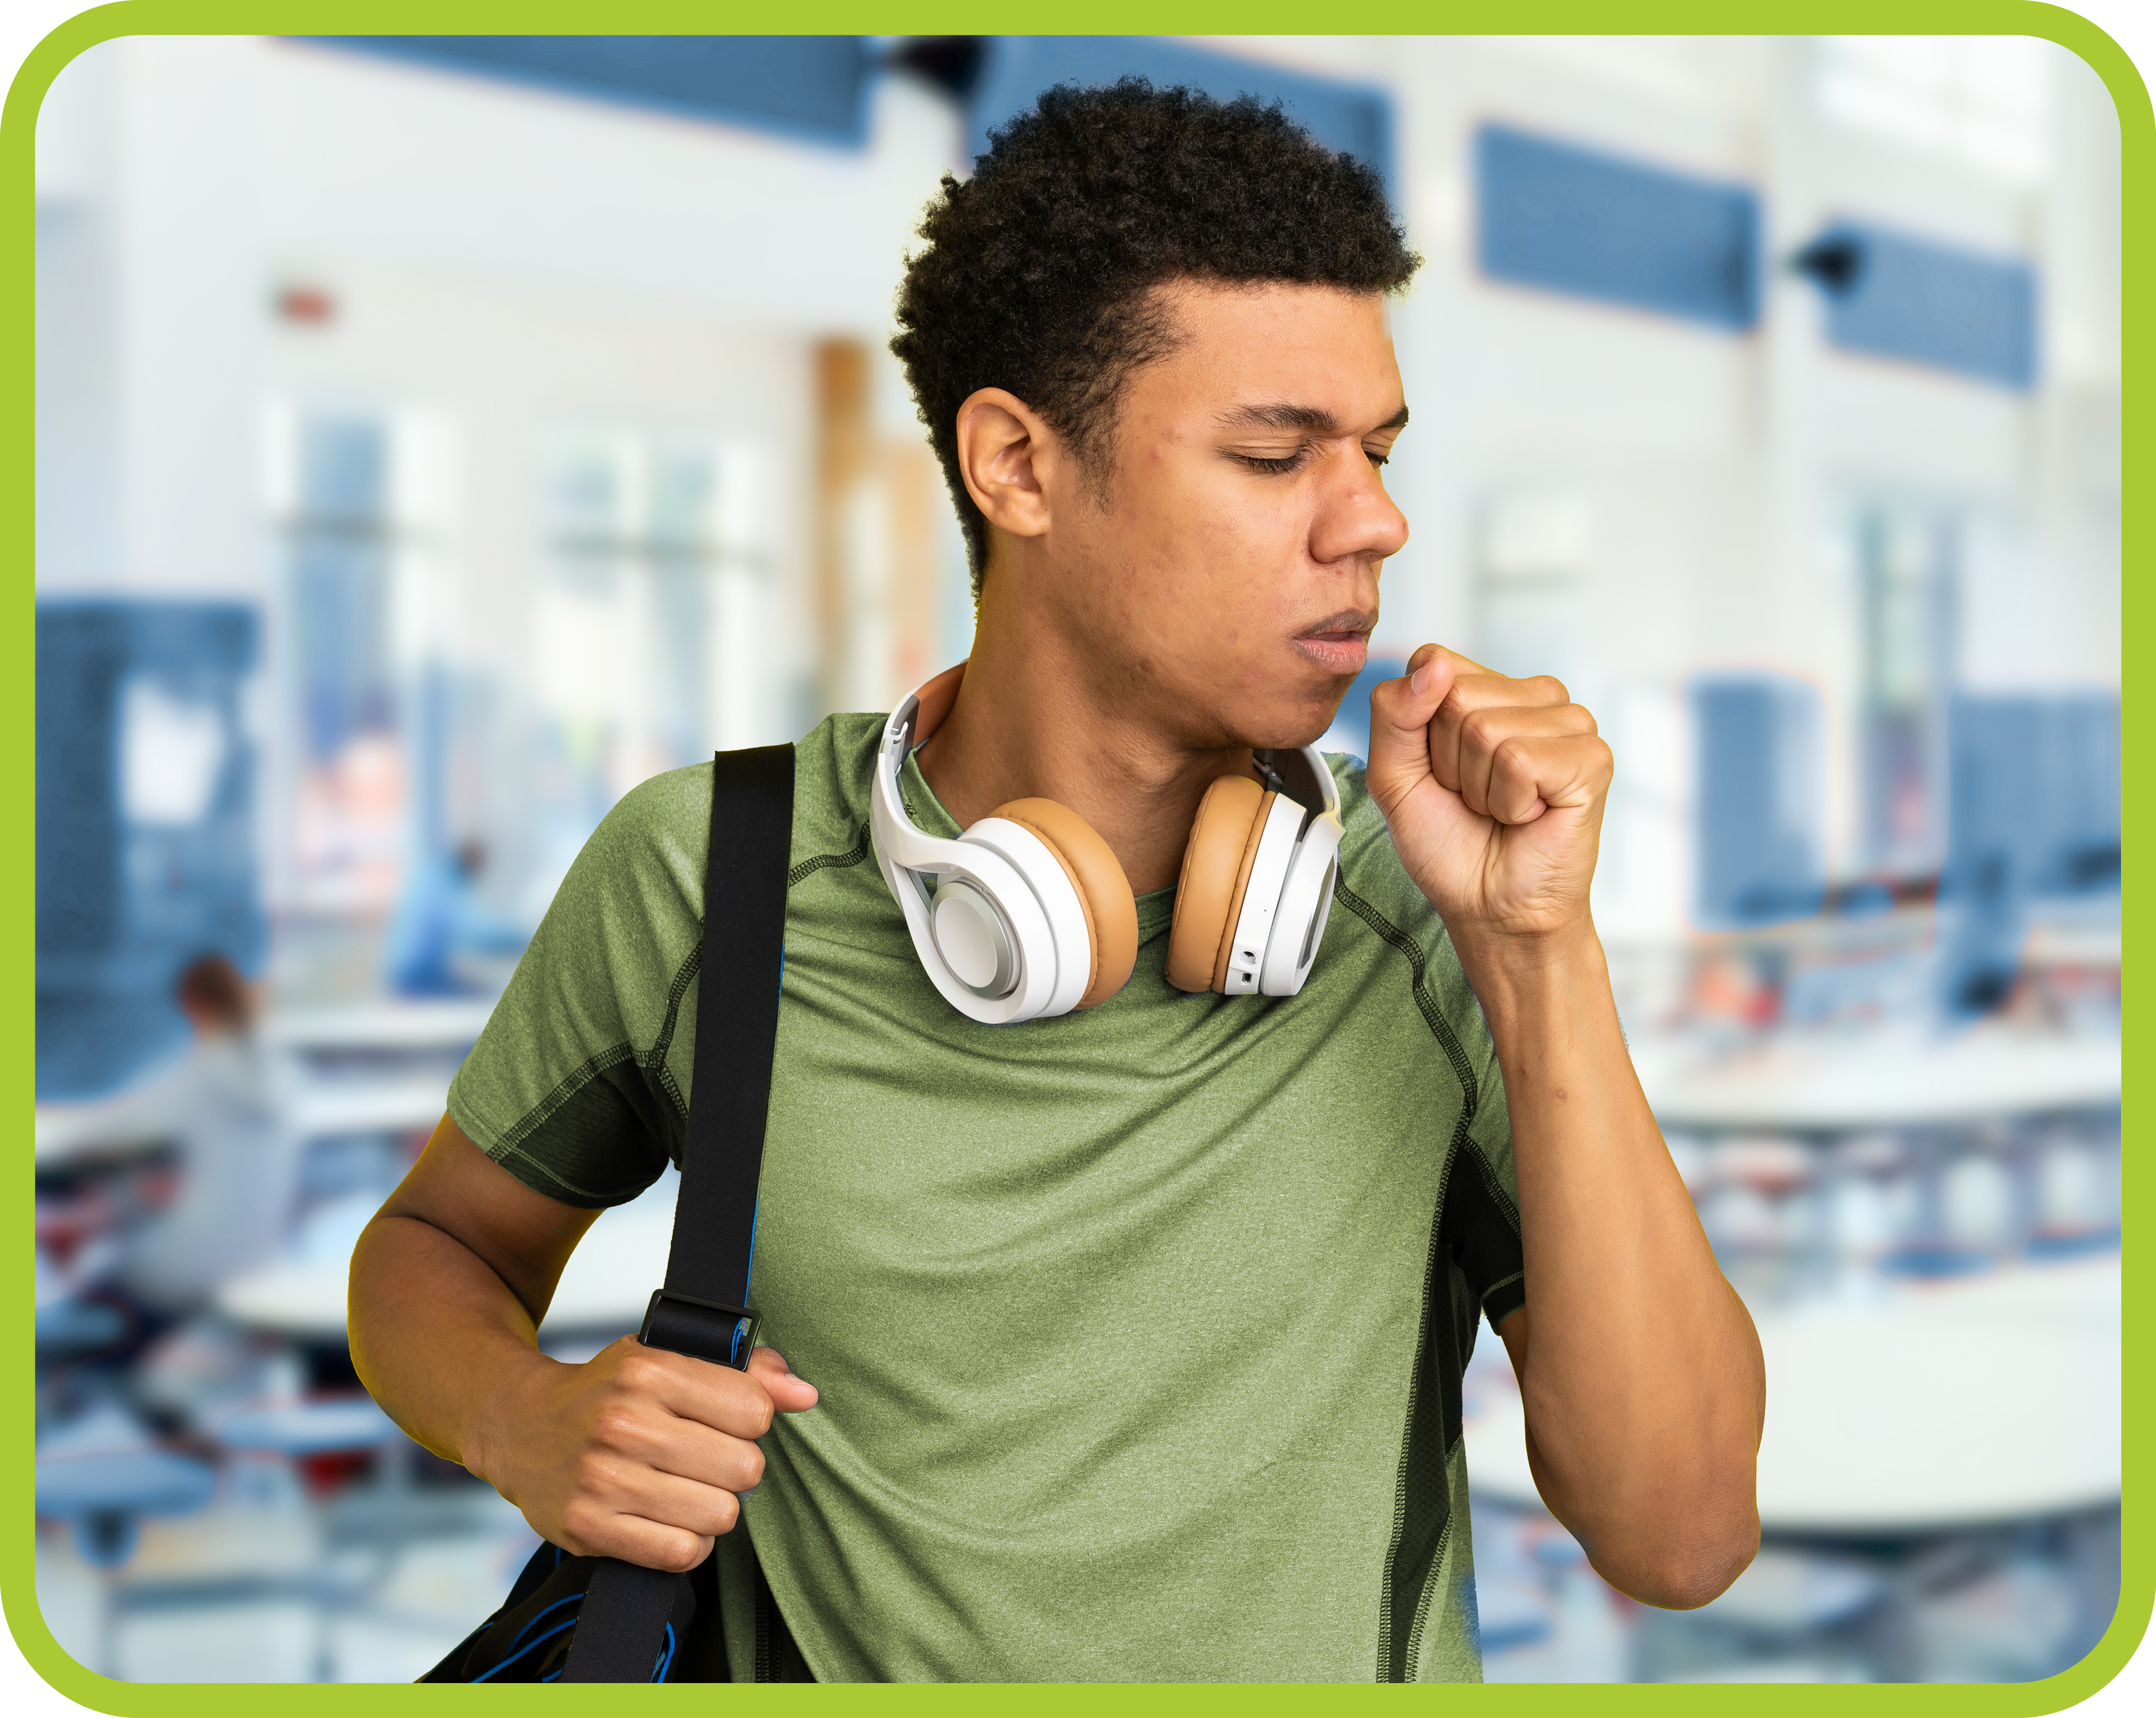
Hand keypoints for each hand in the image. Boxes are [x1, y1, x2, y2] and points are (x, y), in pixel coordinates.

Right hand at [474, 1338, 818, 1572]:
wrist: (518, 1424)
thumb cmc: (606, 1390)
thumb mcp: (668, 1357)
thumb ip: (746, 1369)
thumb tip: (805, 1395)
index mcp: (650, 1369)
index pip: (754, 1410)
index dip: (752, 1420)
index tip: (728, 1420)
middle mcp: (625, 1422)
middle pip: (744, 1468)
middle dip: (736, 1467)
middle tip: (707, 1459)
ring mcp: (603, 1479)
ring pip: (719, 1515)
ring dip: (714, 1508)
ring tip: (687, 1488)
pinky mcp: (588, 1528)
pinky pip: (681, 1554)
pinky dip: (689, 1543)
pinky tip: (670, 1519)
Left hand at [1365, 644, 1611, 946]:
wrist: (1490, 906)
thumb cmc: (1448, 844)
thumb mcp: (1395, 776)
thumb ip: (1394, 713)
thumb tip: (1434, 666)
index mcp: (1488, 688)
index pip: (1431, 662)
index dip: (1418, 729)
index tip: (1440, 771)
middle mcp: (1533, 695)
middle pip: (1456, 697)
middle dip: (1449, 762)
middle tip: (1474, 798)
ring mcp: (1569, 722)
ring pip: (1486, 729)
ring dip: (1480, 787)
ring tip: (1502, 809)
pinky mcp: (1591, 757)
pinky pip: (1520, 761)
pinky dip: (1510, 803)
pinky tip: (1530, 816)